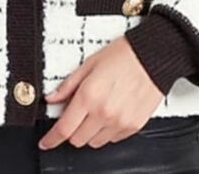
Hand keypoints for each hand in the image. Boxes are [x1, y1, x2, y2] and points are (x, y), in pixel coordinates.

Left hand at [38, 35, 162, 149]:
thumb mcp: (88, 64)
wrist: (152, 57)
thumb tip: (52, 97)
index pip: (64, 129)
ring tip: (95, 111)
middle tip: (74, 115)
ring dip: (89, 132)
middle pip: (77, 140)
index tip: (46, 142)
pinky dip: (106, 131)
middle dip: (71, 130)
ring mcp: (119, 122)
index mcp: (89, 96)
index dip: (51, 139)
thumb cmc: (122, 56)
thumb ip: (68, 85)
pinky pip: (113, 139)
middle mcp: (104, 113)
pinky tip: (109, 113)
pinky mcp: (133, 126)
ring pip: (94, 142)